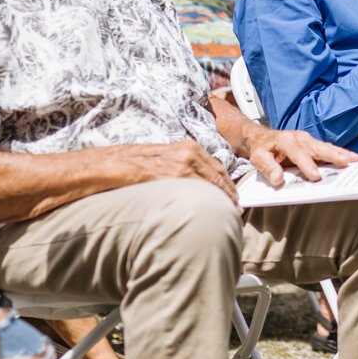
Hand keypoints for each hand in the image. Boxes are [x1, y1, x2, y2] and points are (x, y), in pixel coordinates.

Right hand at [110, 141, 237, 201]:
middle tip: (238, 205)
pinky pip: (201, 190)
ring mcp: (186, 164)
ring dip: (225, 198)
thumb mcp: (167, 157)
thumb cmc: (139, 163)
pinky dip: (212, 200)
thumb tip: (197, 181)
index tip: (233, 192)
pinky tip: (216, 210)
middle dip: (231, 191)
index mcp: (189, 147)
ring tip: (232, 211)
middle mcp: (191, 153)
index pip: (217, 165)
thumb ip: (184, 165)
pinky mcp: (178, 176)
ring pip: (214, 183)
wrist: (120, 164)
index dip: (227, 181)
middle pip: (220, 174)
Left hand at [240, 127, 357, 187]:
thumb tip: (278, 180)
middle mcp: (300, 138)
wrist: (261, 138)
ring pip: (328, 148)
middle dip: (334, 155)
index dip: (307, 165)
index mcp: (286, 140)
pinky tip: (355, 160)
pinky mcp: (314, 145)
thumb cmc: (262, 149)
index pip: (298, 153)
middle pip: (319, 147)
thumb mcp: (258, 158)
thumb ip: (268, 168)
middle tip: (347, 163)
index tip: (315, 177)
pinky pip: (330, 150)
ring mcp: (309, 141)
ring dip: (344, 154)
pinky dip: (343, 154)